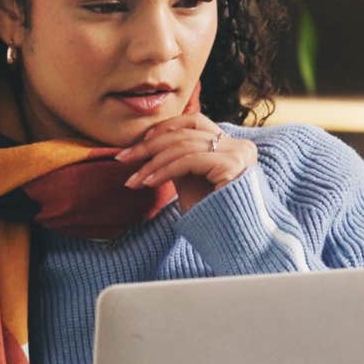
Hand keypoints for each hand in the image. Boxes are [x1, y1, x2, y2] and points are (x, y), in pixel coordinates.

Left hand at [115, 113, 256, 213]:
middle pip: (185, 133)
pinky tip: (148, 182)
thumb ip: (180, 160)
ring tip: (133, 179)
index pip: (194, 122)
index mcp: (233, 145)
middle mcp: (239, 145)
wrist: (232, 240)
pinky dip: (164, 170)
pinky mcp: (231, 165)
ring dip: (152, 163)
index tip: (139, 143)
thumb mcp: (192, 180)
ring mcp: (238, 153)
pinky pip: (189, 161)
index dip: (165, 128)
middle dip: (149, 146)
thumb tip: (152, 146)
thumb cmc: (212, 215)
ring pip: (183, 146)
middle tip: (123, 158)